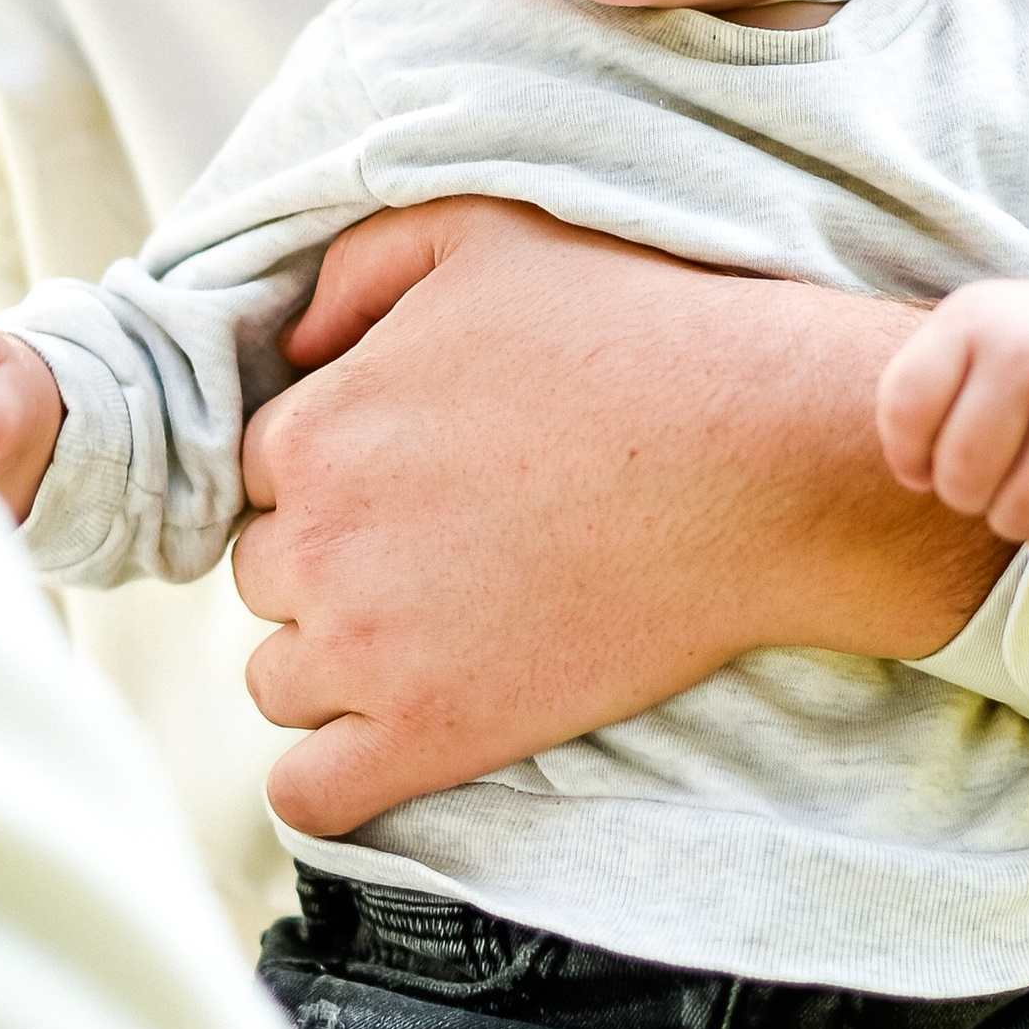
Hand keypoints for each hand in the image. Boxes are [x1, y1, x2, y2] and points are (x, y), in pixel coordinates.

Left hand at [233, 200, 1003, 839]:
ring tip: (433, 639)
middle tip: (442, 553)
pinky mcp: (434, 736)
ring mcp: (370, 651)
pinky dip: (328, 780)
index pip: (263, 472)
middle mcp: (319, 543)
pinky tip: (384, 747)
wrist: (766, 460)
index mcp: (314, 428)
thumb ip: (362, 265)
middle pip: (268, 576)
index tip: (414, 481)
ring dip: (332, 666)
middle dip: (334, 566)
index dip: (335, 476)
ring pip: (277, 682)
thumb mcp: (486, 235)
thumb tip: (296, 341)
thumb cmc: (638, 333)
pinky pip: (313, 793)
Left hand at [874, 252, 1028, 568]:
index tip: (928, 459)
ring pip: (1017, 515)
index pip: (906, 411)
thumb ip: (915, 398)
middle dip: (964, 494)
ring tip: (1024, 489)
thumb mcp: (963, 339)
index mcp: (974, 321)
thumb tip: (916, 479)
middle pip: (961, 475)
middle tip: (988, 476)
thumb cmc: (1025, 355)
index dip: (907, 456)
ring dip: (1012, 521)